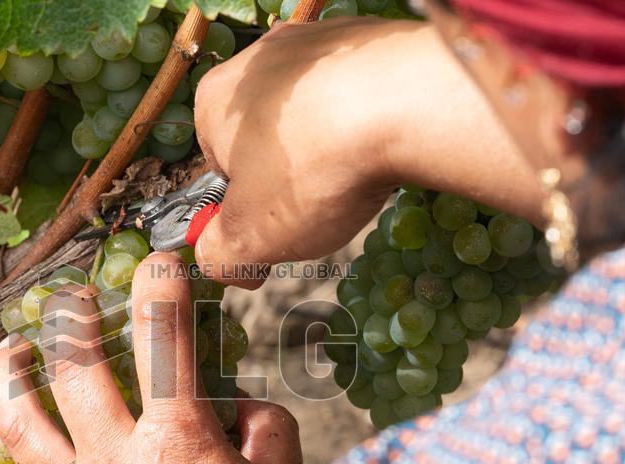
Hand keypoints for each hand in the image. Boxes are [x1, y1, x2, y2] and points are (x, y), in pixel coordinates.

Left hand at [0, 253, 303, 463]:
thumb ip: (262, 426)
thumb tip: (237, 403)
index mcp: (178, 442)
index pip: (163, 334)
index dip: (162, 281)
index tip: (162, 262)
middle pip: (70, 365)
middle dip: (68, 315)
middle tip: (72, 301)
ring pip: (14, 428)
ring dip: (4, 380)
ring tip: (8, 356)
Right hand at [193, 17, 541, 286]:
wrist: (409, 103)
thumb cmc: (313, 170)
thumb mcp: (250, 239)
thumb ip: (219, 257)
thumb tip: (219, 261)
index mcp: (214, 101)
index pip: (217, 171)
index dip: (246, 210)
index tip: (275, 229)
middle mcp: (258, 60)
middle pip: (266, 141)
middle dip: (288, 178)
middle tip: (318, 206)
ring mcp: (315, 44)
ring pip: (313, 117)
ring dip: (330, 151)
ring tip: (356, 178)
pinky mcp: (367, 40)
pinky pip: (357, 94)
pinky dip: (367, 123)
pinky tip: (384, 146)